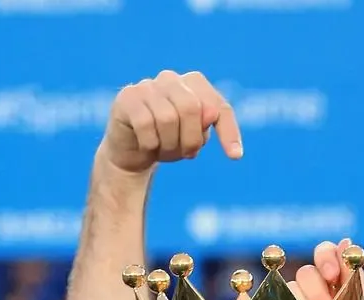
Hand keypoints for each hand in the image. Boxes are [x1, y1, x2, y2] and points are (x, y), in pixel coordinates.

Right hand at [100, 70, 241, 177]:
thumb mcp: (193, 138)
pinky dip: (150, 144)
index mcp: (193, 85)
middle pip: (191, 109)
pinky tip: (147, 145)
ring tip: (163, 149)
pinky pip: (146, 124)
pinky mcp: (128, 98)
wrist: (132, 151)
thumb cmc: (168, 141)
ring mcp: (147, 85)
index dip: (228, 131)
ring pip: (168, 118)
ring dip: (169, 145)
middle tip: (185, 154)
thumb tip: (210, 114)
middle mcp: (171, 79)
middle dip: (191, 140)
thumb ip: (205, 126)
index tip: (235, 157)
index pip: (217, 106)